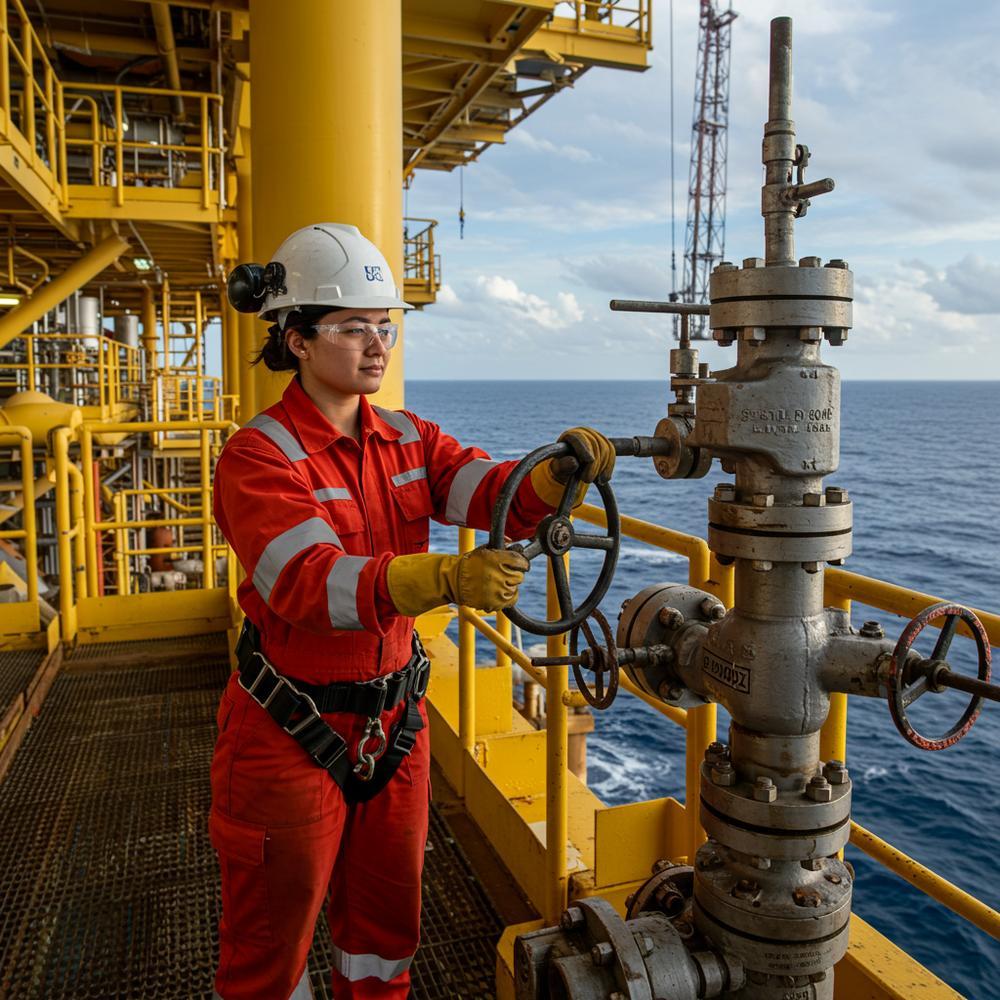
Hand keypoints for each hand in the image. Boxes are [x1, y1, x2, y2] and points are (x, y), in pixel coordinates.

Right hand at [386, 549, 528, 616]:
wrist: (452, 581)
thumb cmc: (468, 564)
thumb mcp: (483, 551)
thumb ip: (498, 547)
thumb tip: (512, 541)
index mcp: (495, 559)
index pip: (519, 561)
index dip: (522, 563)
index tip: (521, 564)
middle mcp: (497, 574)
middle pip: (519, 576)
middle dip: (515, 574)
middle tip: (506, 573)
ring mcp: (496, 590)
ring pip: (515, 588)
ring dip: (510, 585)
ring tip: (498, 582)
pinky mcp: (494, 602)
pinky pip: (511, 600)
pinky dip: (509, 596)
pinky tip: (501, 591)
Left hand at [551, 426, 615, 483]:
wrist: (570, 465)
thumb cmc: (562, 465)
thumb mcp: (558, 467)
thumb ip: (563, 465)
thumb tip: (574, 462)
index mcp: (570, 435)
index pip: (579, 438)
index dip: (585, 448)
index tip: (589, 460)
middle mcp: (585, 433)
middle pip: (594, 444)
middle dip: (594, 464)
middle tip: (587, 480)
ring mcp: (597, 437)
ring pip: (606, 449)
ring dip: (602, 467)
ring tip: (595, 481)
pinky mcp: (606, 444)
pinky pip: (611, 453)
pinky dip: (609, 467)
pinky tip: (604, 479)